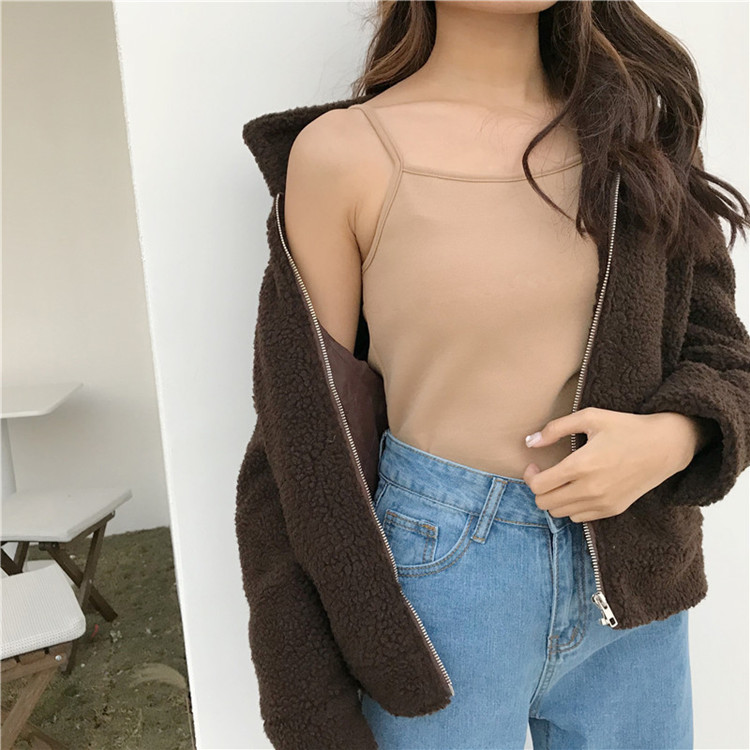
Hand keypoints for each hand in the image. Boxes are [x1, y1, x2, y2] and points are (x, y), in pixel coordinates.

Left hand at [521, 407, 700, 521]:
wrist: (665, 446)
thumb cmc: (626, 427)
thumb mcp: (590, 417)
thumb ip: (555, 429)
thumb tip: (530, 442)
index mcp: (581, 465)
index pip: (539, 486)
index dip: (530, 476)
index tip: (534, 466)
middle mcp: (590, 489)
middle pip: (545, 503)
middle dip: (539, 489)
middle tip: (546, 474)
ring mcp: (603, 502)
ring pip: (560, 514)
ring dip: (554, 499)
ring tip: (562, 481)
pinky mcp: (613, 509)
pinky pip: (579, 518)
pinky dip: (572, 506)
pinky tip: (579, 489)